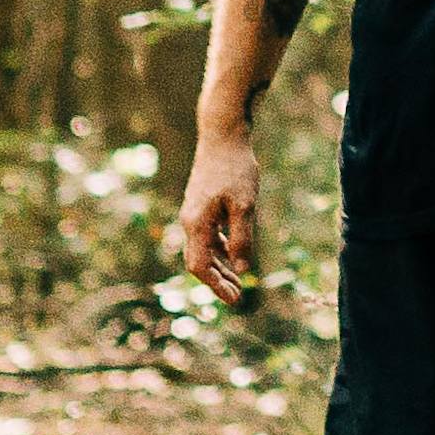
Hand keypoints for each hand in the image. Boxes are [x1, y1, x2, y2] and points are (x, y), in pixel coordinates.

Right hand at [176, 132, 260, 306]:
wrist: (222, 136)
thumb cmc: (235, 169)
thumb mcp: (245, 205)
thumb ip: (242, 237)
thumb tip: (243, 269)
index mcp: (197, 224)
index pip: (199, 266)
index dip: (216, 286)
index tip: (236, 299)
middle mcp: (190, 221)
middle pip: (200, 261)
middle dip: (219, 281)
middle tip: (240, 297)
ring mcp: (194, 213)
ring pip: (204, 249)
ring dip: (221, 267)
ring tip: (239, 281)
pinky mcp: (202, 205)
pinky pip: (208, 235)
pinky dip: (220, 249)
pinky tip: (234, 255)